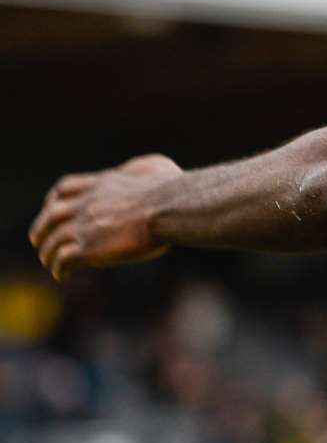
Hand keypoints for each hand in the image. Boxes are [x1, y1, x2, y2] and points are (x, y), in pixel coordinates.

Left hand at [29, 155, 180, 279]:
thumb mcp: (156, 167)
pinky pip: (64, 260)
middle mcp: (87, 203)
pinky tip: (62, 275)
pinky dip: (59, 268)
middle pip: (51, 215)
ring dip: (48, 254)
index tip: (51, 209)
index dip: (53, 200)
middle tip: (38, 240)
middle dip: (41, 228)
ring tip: (50, 264)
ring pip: (53, 241)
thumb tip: (152, 169)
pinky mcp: (91, 248)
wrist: (169, 206)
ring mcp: (86, 226)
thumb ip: (144, 169)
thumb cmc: (172, 188)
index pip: (64, 188)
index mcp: (102, 183)